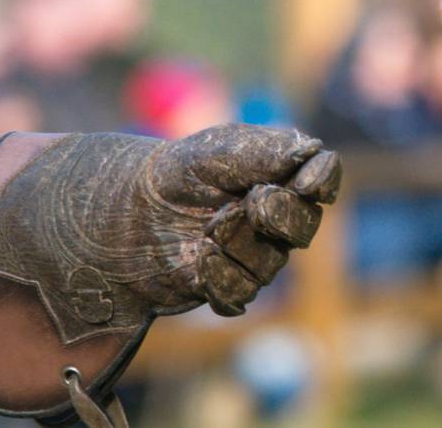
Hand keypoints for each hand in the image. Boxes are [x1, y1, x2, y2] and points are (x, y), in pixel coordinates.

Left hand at [0, 124, 340, 343]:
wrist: (118, 214)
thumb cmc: (170, 175)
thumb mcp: (212, 152)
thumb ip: (263, 150)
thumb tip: (314, 149)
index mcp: (278, 177)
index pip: (322, 179)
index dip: (322, 180)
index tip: (307, 180)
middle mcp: (273, 220)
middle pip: (304, 225)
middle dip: (280, 213)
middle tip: (252, 200)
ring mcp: (253, 257)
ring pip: (271, 262)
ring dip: (237, 242)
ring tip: (204, 226)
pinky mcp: (226, 288)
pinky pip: (240, 292)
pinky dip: (217, 275)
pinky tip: (197, 257)